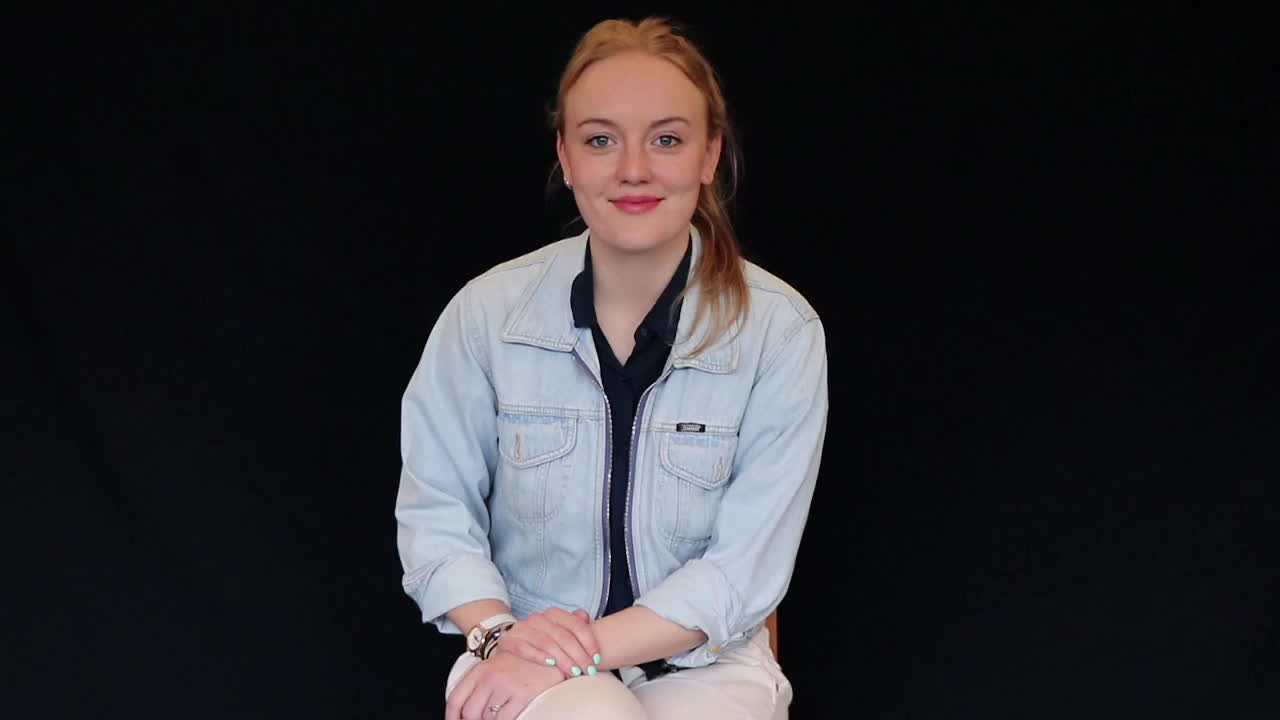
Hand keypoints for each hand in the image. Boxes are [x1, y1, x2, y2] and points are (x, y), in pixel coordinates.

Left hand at [446, 650, 562, 719]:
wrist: (549, 657)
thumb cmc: (520, 667)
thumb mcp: (494, 670)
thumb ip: (477, 688)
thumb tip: (464, 714)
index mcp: (479, 670)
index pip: (456, 699)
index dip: (452, 717)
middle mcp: (490, 677)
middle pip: (470, 713)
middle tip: (486, 718)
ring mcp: (506, 685)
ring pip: (488, 718)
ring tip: (504, 711)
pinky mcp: (522, 694)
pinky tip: (513, 713)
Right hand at [494, 608, 602, 678]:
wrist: (513, 644)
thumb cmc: (544, 641)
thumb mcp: (561, 632)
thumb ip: (575, 624)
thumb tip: (585, 616)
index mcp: (554, 614)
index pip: (576, 625)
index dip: (589, 642)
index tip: (597, 658)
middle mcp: (538, 618)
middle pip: (563, 636)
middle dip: (579, 655)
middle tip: (588, 670)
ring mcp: (522, 628)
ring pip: (546, 642)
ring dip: (563, 659)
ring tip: (574, 672)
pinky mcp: (508, 640)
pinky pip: (523, 647)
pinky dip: (538, 655)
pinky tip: (550, 664)